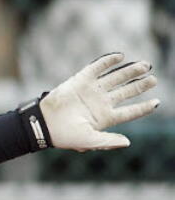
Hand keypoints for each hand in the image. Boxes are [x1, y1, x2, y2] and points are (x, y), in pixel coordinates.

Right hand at [39, 53, 159, 150]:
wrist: (43, 123)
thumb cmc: (64, 135)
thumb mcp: (88, 141)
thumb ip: (108, 141)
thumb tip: (127, 143)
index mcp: (104, 117)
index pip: (129, 112)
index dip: (143, 107)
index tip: (156, 102)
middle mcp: (100, 102)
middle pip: (125, 92)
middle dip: (140, 85)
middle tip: (153, 79)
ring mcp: (92, 90)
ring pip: (116, 78)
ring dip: (130, 71)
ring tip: (145, 66)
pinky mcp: (81, 79)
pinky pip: (97, 68)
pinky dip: (108, 61)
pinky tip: (121, 56)